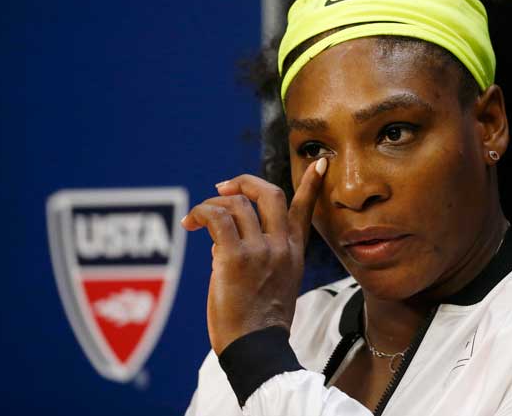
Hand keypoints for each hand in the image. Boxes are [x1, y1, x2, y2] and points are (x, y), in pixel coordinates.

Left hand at [181, 158, 327, 355]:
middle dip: (244, 183)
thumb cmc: (258, 321)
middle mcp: (281, 246)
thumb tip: (222, 235)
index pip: (306, 210)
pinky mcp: (235, 258)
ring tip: (196, 220)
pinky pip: (216, 219)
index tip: (320, 162)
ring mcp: (261, 251)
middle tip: (223, 188)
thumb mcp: (274, 282)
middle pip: (269, 193)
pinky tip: (190, 224)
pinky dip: (200, 214)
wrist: (257, 349)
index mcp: (294, 252)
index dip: (312, 184)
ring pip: (236, 205)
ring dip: (211, 205)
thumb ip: (258, 253)